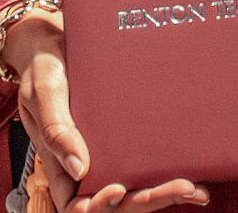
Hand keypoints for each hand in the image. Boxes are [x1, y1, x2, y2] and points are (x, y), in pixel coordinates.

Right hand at [0, 7, 209, 211]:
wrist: (56, 41)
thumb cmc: (43, 67)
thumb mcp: (43, 93)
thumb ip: (56, 128)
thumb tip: (80, 168)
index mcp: (59, 162)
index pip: (76, 205)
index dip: (97, 207)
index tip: (116, 189)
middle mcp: (86, 164)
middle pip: (116, 201)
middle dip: (146, 200)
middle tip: (180, 187)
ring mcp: (108, 152)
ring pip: (134, 189)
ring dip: (163, 194)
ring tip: (194, 189)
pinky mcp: (126, 136)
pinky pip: (146, 162)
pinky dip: (168, 172)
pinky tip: (194, 174)